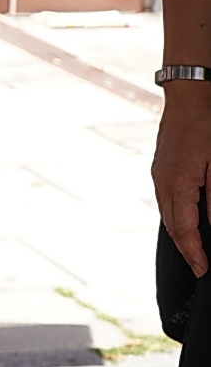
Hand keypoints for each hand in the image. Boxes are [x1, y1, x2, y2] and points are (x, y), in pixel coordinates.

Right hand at [154, 82, 210, 275]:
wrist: (189, 96)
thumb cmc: (207, 125)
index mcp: (177, 182)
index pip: (184, 228)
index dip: (195, 252)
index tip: (204, 270)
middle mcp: (162, 181)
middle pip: (171, 226)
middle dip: (186, 250)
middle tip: (201, 268)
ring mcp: (159, 175)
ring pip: (167, 215)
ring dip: (181, 236)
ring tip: (196, 252)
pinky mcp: (161, 169)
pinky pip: (167, 201)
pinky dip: (177, 218)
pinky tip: (188, 223)